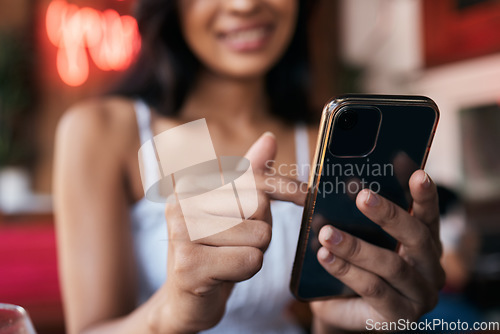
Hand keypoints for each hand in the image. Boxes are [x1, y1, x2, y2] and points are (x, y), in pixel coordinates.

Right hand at [148, 133, 304, 332]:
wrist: (185, 298)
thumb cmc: (214, 249)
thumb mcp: (232, 211)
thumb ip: (248, 176)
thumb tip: (269, 138)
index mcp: (191, 184)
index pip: (252, 178)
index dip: (284, 186)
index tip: (306, 194)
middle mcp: (181, 202)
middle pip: (259, 206)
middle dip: (260, 229)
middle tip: (236, 243)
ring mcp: (181, 232)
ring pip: (259, 235)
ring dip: (253, 253)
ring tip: (227, 258)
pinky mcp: (189, 264)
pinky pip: (251, 260)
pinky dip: (246, 271)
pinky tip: (223, 275)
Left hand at [311, 170, 444, 331]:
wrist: (343, 308)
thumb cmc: (356, 265)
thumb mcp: (362, 237)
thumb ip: (363, 216)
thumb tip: (348, 183)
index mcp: (426, 243)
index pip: (429, 215)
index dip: (425, 196)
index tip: (417, 174)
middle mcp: (430, 268)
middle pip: (416, 237)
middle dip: (389, 215)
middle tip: (362, 197)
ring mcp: (420, 296)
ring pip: (391, 265)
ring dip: (356, 246)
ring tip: (327, 232)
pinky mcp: (400, 317)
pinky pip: (373, 289)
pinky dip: (346, 271)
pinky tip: (324, 256)